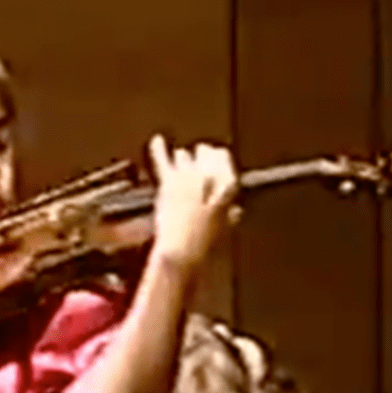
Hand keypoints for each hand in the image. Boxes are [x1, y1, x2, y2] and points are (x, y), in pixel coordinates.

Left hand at [147, 136, 238, 272]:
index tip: (215, 161)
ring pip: (184, 155)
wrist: (182, 252)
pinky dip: (158, 149)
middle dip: (201, 158)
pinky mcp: (167, 182)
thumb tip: (234, 211)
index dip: (218, 161)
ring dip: (183, 161)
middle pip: (204, 152)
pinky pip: (162, 159)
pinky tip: (157, 140)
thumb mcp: (226, 230)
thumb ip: (230, 216)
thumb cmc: (206, 245)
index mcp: (227, 184)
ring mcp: (186, 176)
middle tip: (198, 165)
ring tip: (182, 168)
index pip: (223, 158)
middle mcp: (208, 174)